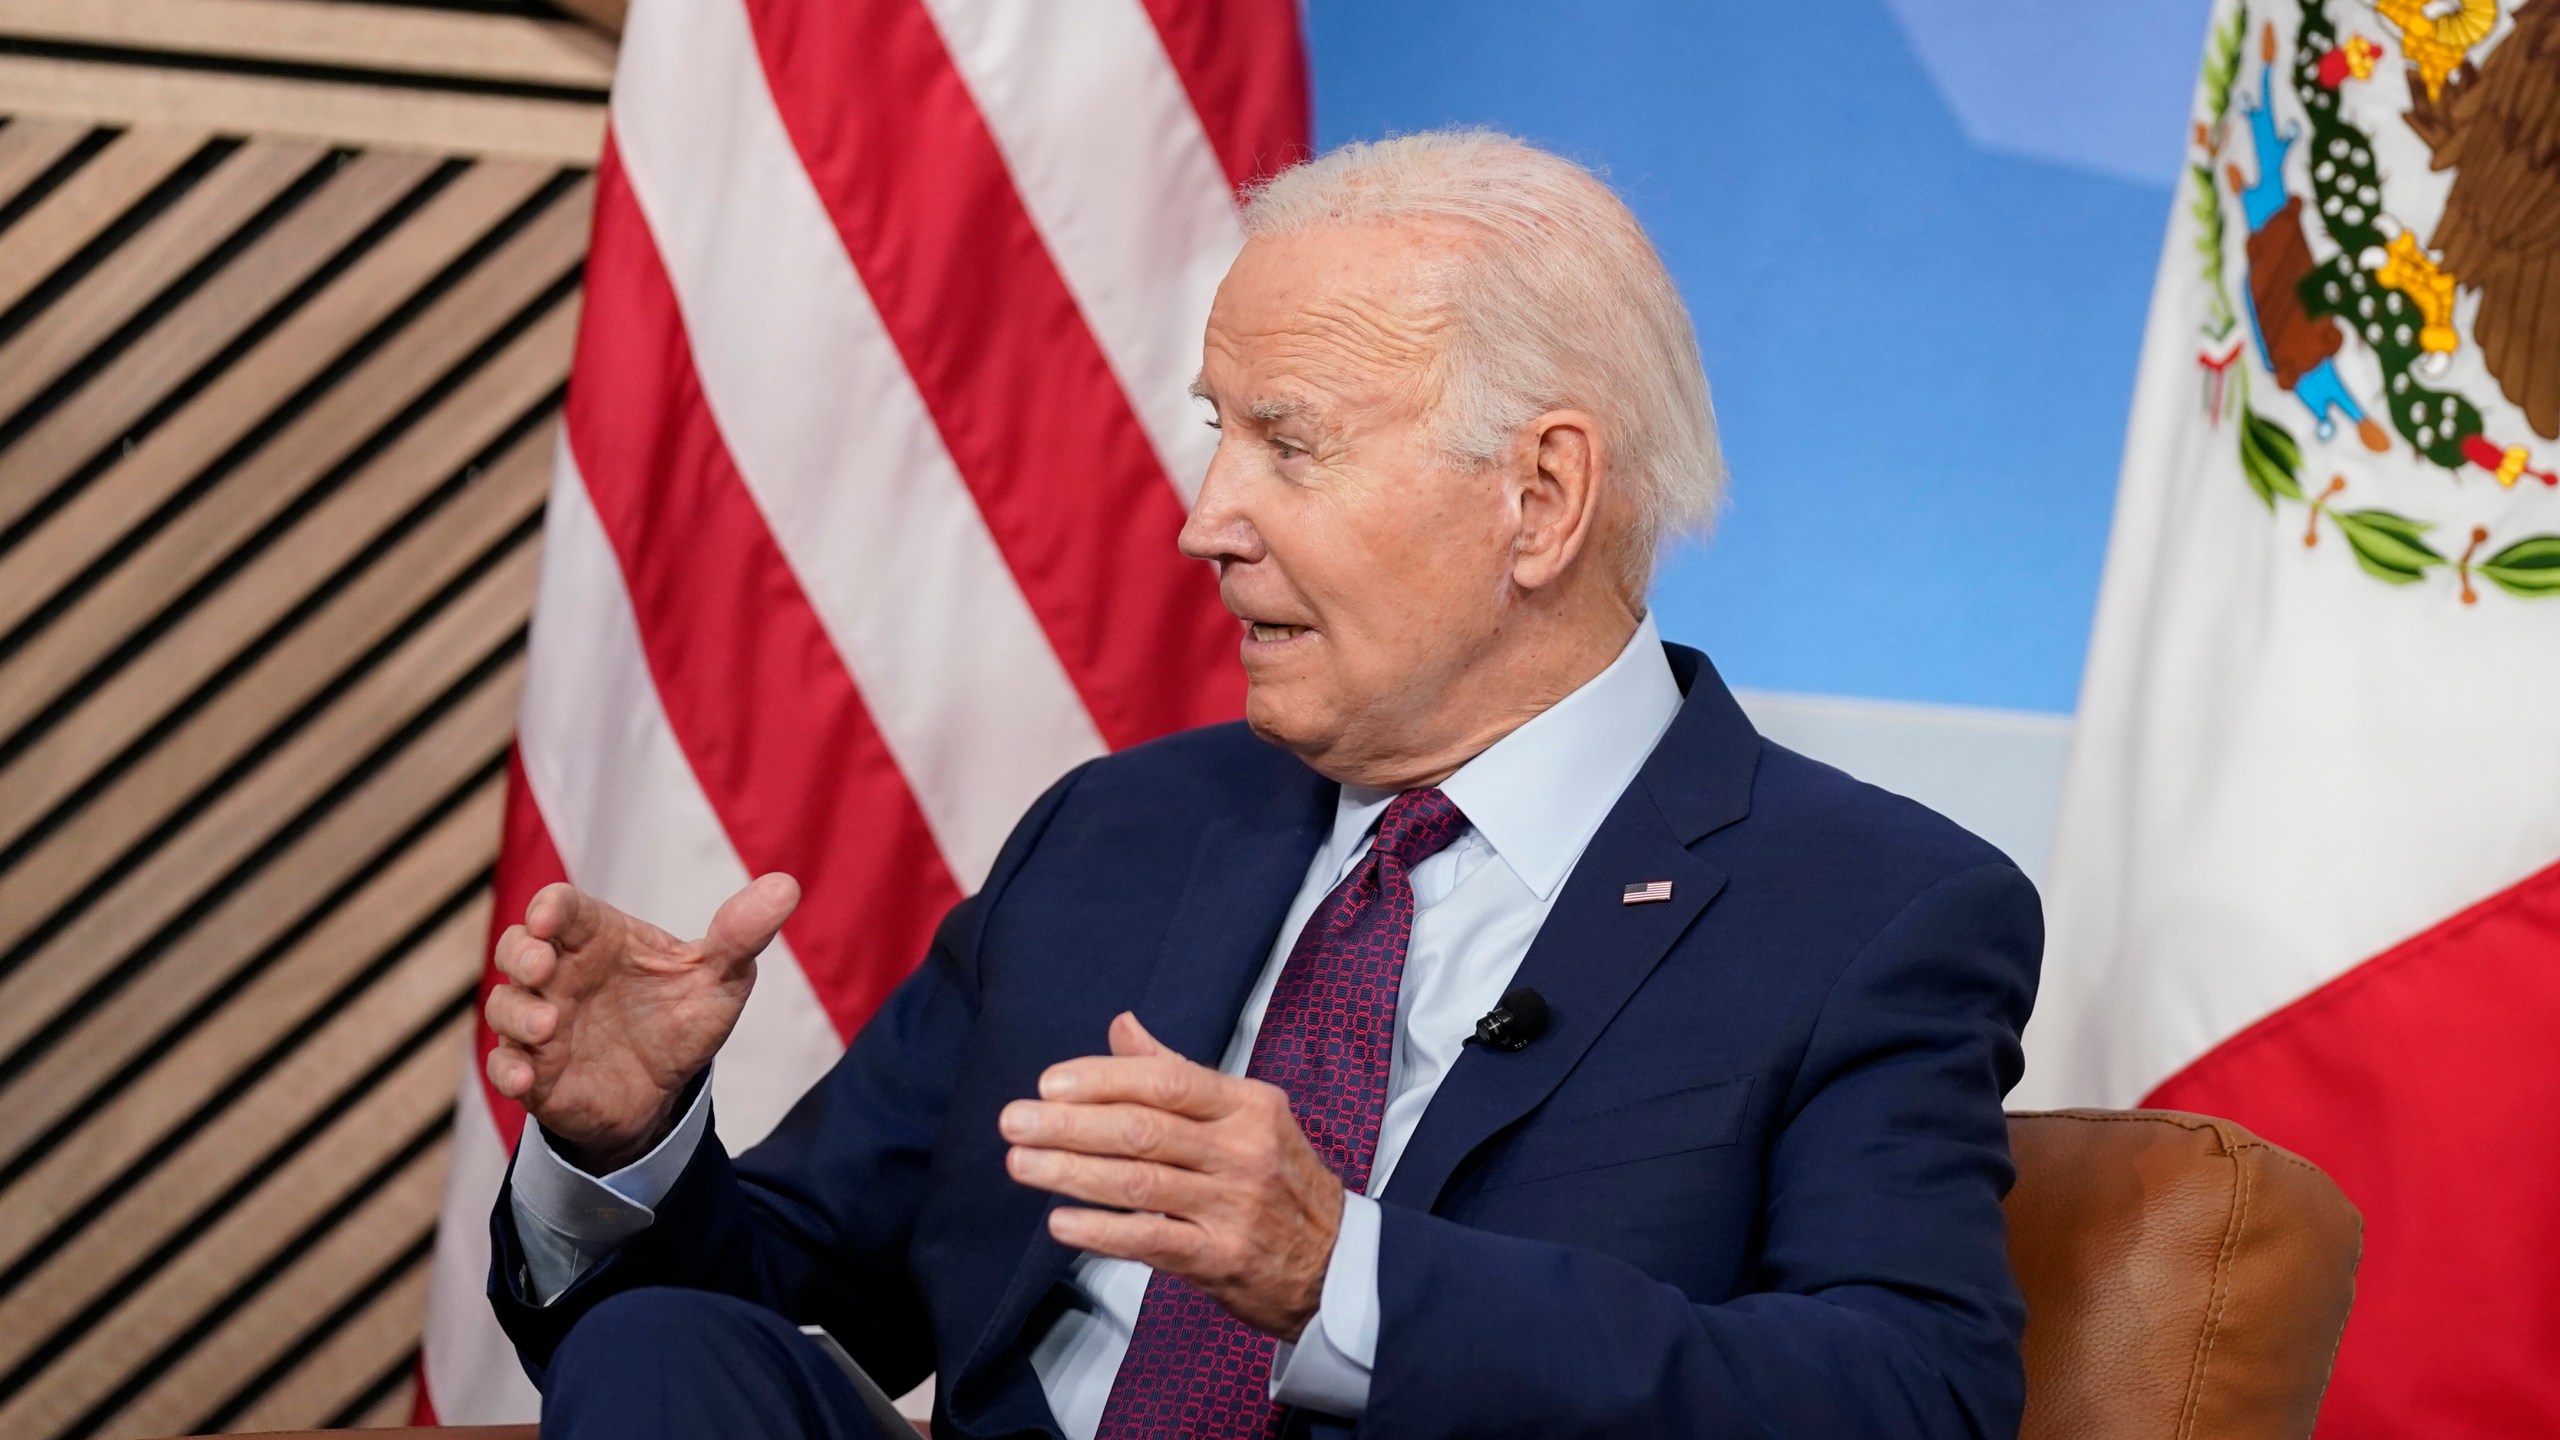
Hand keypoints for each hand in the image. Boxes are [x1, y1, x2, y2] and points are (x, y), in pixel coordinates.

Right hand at [483, 874, 799, 1172]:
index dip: (550, 908)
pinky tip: (527, 1079)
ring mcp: (541, 1023)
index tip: (551, 919)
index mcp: (598, 939)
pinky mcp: (535, 1072)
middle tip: (542, 967)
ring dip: (517, 1014)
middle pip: (515, 948)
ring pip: (503, 1006)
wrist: (668, 1092)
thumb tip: (786, 887)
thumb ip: (742, 935)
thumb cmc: (682, 1018)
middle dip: (520, 953)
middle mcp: (560, 975)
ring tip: (549, 1027)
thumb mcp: (720, 978)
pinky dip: (508, 1070)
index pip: (561, 907)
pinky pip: (503, 1067)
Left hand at [1000, 1013, 1344, 1339]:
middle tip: (1016, 1121)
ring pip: (1139, 1183)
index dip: (1104, 1079)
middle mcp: (1243, 1151)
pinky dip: (1102, 1231)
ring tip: (1022, 1164)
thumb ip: (1179, 1073)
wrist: (1337, 1262)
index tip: (1050, 1084)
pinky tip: (1061, 1222)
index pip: (1167, 1081)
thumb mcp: (1246, 1115)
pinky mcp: (1222, 1257)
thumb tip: (1122, 1026)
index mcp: (1246, 1105)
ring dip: (1071, 1172)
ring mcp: (1233, 1206)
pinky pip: (1151, 1239)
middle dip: (1070, 1124)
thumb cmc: (1279, 1180)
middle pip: (1143, 1129)